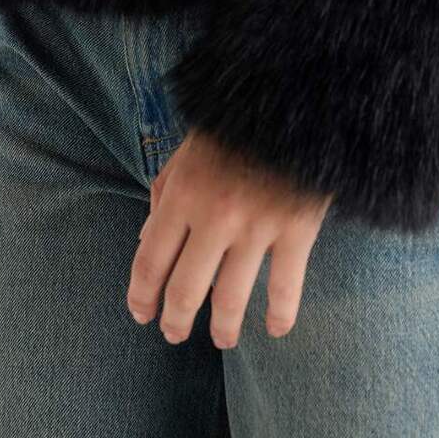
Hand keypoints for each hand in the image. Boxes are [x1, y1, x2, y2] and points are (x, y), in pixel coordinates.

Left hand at [126, 128, 333, 348]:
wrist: (296, 99)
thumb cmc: (234, 124)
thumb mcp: (188, 150)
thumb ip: (164, 193)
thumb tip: (145, 241)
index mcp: (183, 193)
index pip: (151, 261)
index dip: (142, 296)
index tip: (142, 314)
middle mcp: (214, 216)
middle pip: (186, 290)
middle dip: (176, 321)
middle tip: (175, 334)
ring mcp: (257, 226)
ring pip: (230, 300)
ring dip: (222, 329)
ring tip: (221, 339)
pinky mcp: (297, 230)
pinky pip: (285, 288)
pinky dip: (280, 315)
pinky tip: (276, 329)